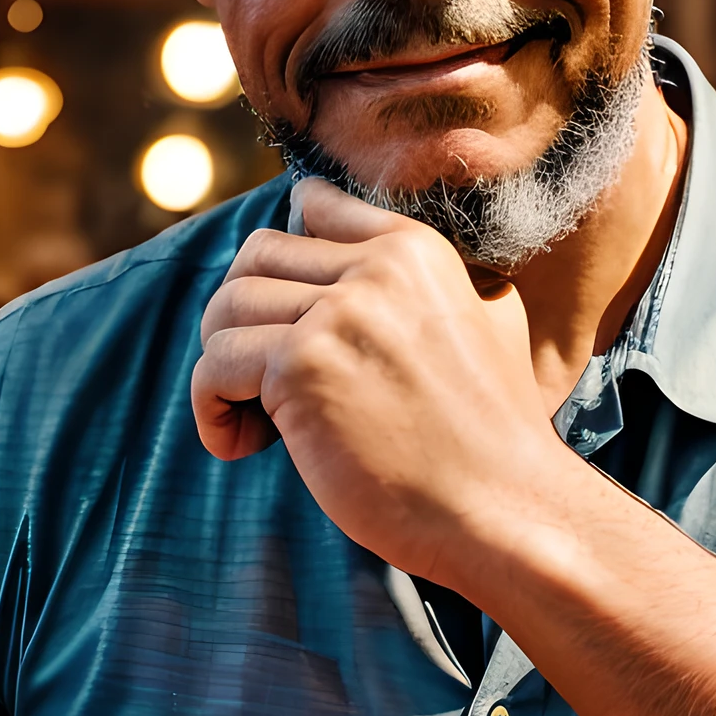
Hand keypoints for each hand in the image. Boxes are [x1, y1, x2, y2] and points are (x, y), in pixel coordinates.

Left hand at [192, 177, 570, 583]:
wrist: (505, 508)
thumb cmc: (494, 438)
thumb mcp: (490, 324)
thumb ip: (435, 287)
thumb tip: (381, 266)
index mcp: (417, 250)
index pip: (314, 207)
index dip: (280, 260)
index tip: (277, 313)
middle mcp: (376, 268)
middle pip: (255, 256)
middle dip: (240, 314)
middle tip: (256, 377)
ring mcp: (337, 314)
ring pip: (227, 308)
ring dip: (223, 364)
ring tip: (254, 418)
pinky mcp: (303, 369)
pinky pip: (216, 366)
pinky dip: (210, 407)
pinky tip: (241, 444)